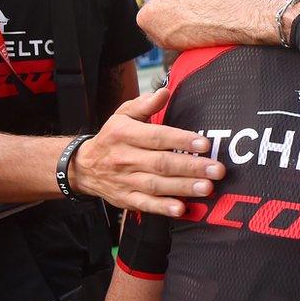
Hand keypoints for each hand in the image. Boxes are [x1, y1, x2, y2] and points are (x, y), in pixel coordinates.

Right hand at [71, 88, 225, 217]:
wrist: (82, 167)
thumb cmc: (111, 137)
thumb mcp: (122, 115)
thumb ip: (145, 105)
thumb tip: (165, 91)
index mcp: (124, 134)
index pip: (157, 137)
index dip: (181, 141)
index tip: (204, 144)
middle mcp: (124, 158)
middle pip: (161, 163)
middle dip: (191, 167)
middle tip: (217, 170)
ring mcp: (125, 180)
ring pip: (156, 185)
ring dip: (183, 187)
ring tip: (207, 187)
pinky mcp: (125, 199)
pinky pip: (144, 204)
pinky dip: (162, 208)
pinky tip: (181, 209)